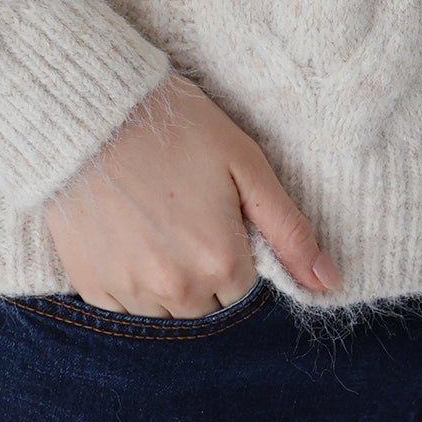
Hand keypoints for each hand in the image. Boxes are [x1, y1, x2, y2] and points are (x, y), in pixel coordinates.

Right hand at [42, 72, 342, 315]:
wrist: (93, 111)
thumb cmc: (177, 128)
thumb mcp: (245, 164)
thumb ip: (289, 230)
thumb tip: (330, 282)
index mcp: (221, 263)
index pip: (243, 286)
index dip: (230, 245)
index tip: (212, 208)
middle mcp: (177, 291)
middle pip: (205, 302)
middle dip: (201, 267)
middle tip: (181, 210)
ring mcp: (130, 292)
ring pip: (164, 309)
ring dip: (165, 278)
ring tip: (151, 218)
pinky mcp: (91, 286)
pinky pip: (122, 304)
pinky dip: (127, 277)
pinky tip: (123, 231)